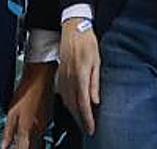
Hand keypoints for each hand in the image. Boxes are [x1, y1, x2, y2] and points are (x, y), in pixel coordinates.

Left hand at [2, 61, 55, 147]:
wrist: (41, 76)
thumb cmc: (26, 91)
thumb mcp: (12, 112)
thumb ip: (8, 131)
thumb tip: (4, 145)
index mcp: (28, 129)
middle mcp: (39, 130)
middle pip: (32, 148)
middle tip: (15, 146)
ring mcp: (45, 124)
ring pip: (38, 142)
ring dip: (29, 144)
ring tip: (20, 143)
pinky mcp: (48, 118)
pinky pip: (41, 133)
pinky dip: (34, 136)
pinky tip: (29, 133)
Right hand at [58, 18, 100, 135]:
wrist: (73, 27)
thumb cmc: (87, 41)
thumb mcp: (96, 60)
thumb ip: (95, 82)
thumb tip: (95, 101)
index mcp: (80, 75)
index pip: (83, 103)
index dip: (87, 118)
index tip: (91, 128)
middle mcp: (69, 78)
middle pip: (73, 105)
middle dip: (80, 119)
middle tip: (88, 128)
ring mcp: (63, 76)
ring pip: (66, 100)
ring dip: (73, 112)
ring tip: (82, 120)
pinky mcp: (60, 73)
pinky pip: (62, 93)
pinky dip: (68, 102)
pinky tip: (72, 105)